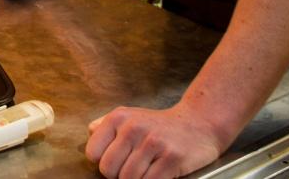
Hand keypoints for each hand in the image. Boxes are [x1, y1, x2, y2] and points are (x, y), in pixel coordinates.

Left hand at [85, 104, 225, 178]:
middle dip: (118, 175)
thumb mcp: (130, 116)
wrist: (198, 124)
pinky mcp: (172, 158)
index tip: (116, 161)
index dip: (104, 162)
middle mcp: (133, 128)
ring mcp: (153, 143)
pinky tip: (158, 173)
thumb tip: (90, 132)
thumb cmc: (160, 125)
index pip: (93, 153)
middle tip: (132, 169)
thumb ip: (106, 125)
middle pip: (109, 170)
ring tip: (147, 169)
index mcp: (118, 118)